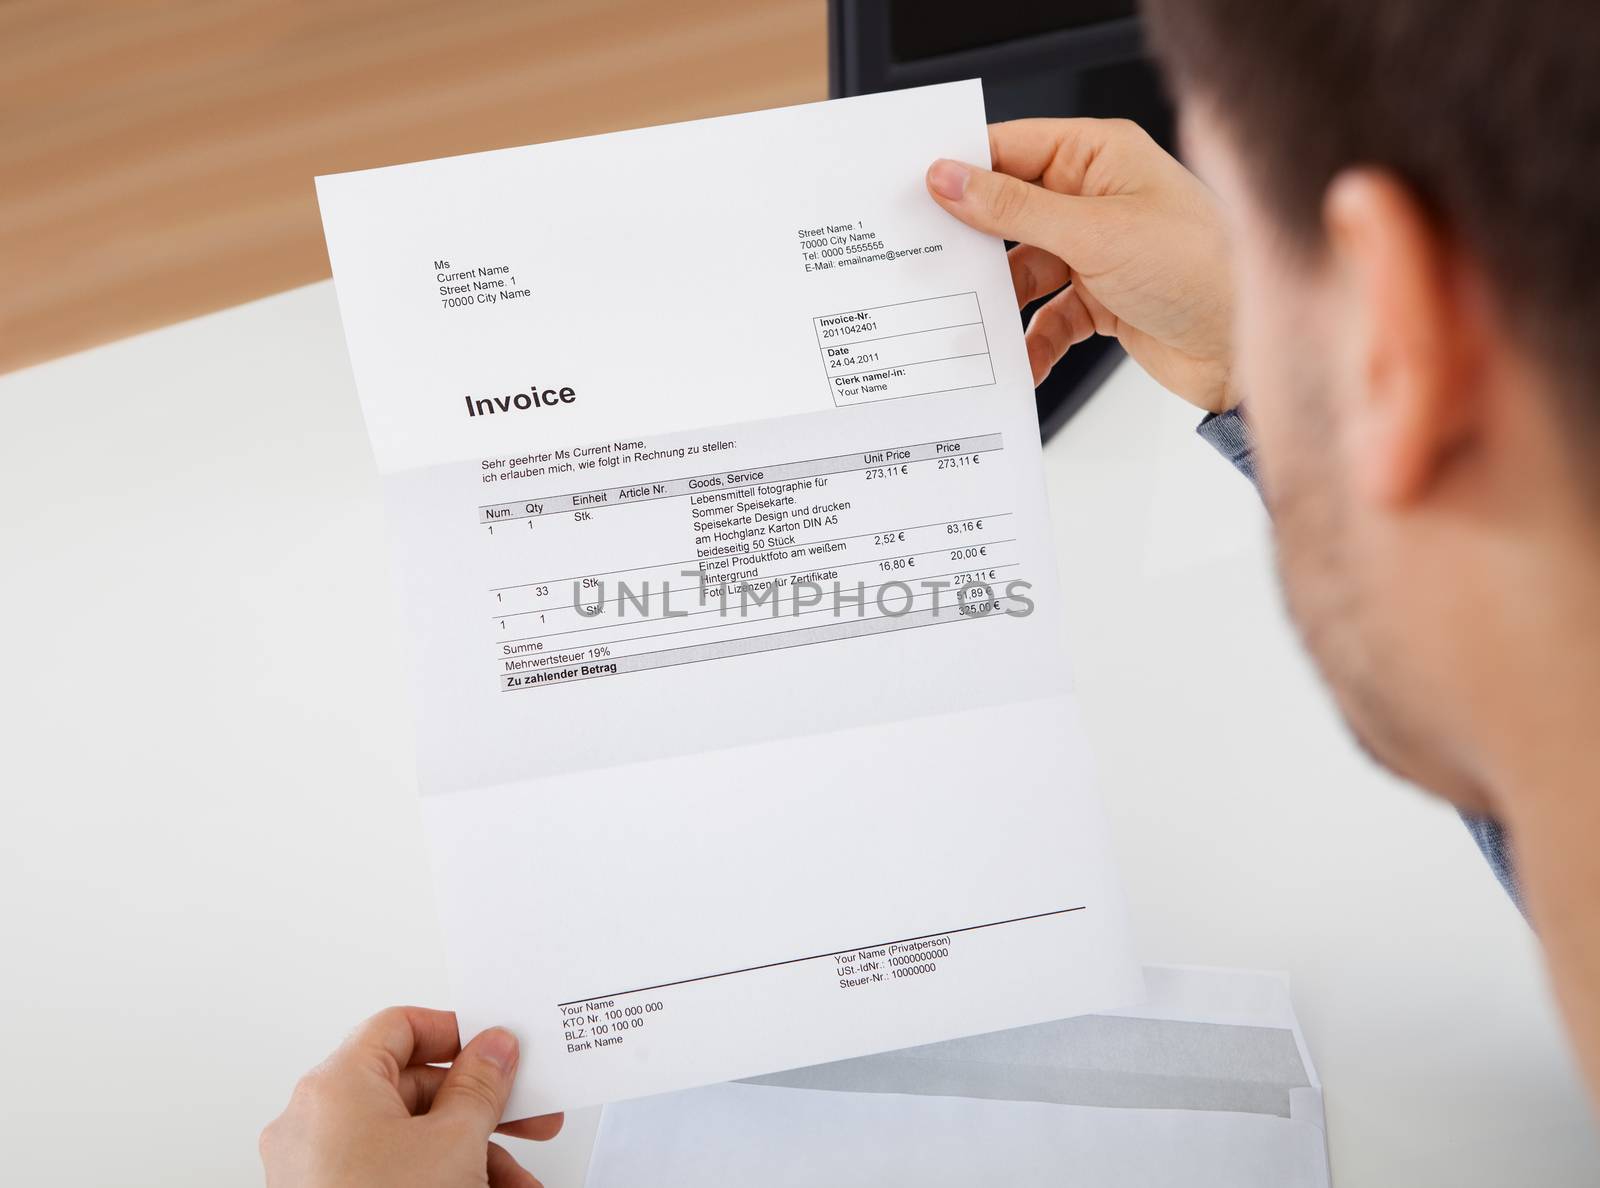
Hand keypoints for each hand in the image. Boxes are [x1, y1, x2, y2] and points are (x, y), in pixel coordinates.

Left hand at [260, 1007, 563, 1187]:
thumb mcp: (456, 1141)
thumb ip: (481, 1084)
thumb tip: (493, 1051)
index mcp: (334, 1086)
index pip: (399, 1026)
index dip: (455, 1033)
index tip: (496, 1051)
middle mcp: (313, 1122)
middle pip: (411, 1088)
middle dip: (479, 1107)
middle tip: (524, 1115)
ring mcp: (315, 1168)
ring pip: (408, 1139)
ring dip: (470, 1152)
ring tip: (517, 1179)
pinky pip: (391, 1172)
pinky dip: (437, 1176)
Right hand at [926, 118, 1235, 411]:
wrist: (1248, 349)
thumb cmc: (1202, 269)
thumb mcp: (1095, 233)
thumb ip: (1015, 208)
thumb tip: (950, 179)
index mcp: (1100, 156)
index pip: (1011, 149)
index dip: (962, 171)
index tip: (915, 195)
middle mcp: (1097, 198)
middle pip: (1009, 214)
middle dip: (976, 247)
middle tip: (932, 267)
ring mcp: (1098, 251)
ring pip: (1024, 272)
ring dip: (1004, 305)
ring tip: (979, 327)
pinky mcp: (1103, 300)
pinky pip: (1048, 318)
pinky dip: (1033, 342)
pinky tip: (1024, 363)